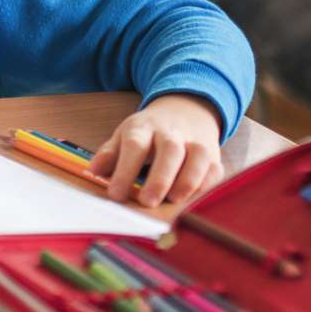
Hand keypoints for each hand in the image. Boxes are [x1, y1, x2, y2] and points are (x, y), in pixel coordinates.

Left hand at [88, 94, 224, 208]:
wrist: (186, 110)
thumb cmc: (150, 132)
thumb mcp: (125, 135)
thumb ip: (110, 154)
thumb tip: (95, 170)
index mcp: (144, 128)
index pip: (135, 145)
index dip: (125, 170)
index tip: (115, 195)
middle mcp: (172, 133)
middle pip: (169, 150)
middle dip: (159, 178)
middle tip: (147, 202)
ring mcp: (195, 142)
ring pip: (198, 157)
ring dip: (187, 180)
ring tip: (173, 201)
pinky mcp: (214, 155)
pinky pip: (215, 169)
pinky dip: (207, 185)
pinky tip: (195, 201)